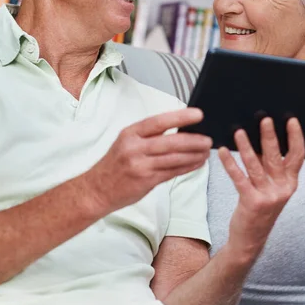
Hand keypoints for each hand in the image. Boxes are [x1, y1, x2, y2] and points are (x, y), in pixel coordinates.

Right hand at [86, 108, 211, 212]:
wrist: (96, 189)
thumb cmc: (115, 164)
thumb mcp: (126, 143)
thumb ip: (149, 137)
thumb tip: (179, 130)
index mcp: (130, 133)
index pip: (158, 121)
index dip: (180, 117)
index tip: (198, 114)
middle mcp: (134, 148)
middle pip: (170, 142)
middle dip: (193, 140)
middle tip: (208, 139)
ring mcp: (140, 165)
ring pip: (174, 158)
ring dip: (194, 155)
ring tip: (206, 152)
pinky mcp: (146, 181)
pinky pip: (172, 172)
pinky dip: (187, 167)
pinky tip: (197, 163)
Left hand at [218, 118, 304, 260]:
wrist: (251, 238)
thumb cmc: (259, 205)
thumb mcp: (270, 186)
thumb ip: (268, 165)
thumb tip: (257, 136)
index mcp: (290, 182)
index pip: (298, 156)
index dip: (296, 137)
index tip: (291, 120)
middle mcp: (283, 188)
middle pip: (276, 157)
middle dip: (270, 136)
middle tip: (265, 119)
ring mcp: (268, 196)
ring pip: (256, 165)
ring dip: (246, 147)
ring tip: (238, 132)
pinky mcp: (252, 202)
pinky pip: (239, 178)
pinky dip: (230, 163)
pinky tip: (223, 151)